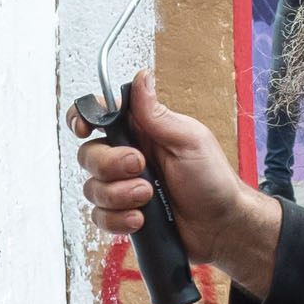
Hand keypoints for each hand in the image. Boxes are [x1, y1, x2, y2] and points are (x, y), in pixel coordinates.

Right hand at [82, 76, 285, 298]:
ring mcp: (123, 187)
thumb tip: (142, 77)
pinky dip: (118, 219)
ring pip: (91, 189)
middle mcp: (127, 157)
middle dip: (110, 165)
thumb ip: (157, 113)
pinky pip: (100, 217)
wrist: (221, 226)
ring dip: (119, 195)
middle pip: (88, 155)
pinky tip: (141, 219)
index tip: (85, 128)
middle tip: (141, 167)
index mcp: (142, 132)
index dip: (83, 118)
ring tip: (148, 197)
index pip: (99, 116)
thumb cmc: (213, 181)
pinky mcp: (124, 214)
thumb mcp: (189, 140)